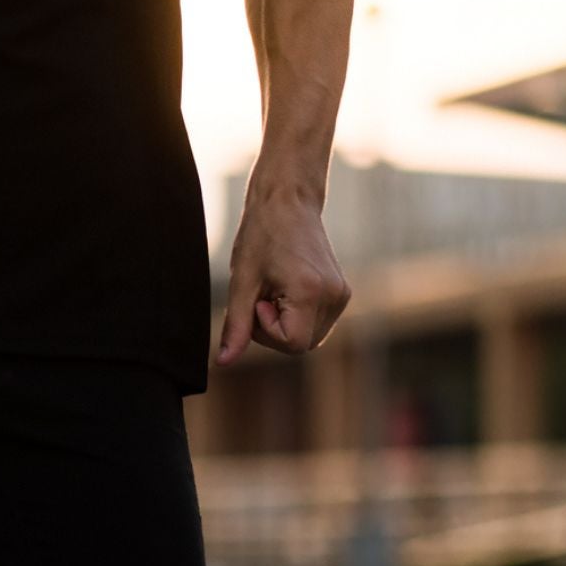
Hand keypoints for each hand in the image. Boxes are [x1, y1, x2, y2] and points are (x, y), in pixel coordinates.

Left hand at [216, 195, 349, 363]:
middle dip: (273, 330)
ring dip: (284, 323)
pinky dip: (295, 315)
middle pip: (300, 344)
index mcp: (312, 292)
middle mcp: (335, 296)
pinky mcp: (341, 293)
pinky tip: (285, 287)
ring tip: (274, 288)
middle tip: (261, 294)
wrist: (288, 202)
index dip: (266, 331)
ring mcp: (342, 295)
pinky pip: (315, 323)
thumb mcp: (242, 282)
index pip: (292, 345)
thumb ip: (236, 326)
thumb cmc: (261, 235)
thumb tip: (224, 363)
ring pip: (308, 337)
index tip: (258, 300)